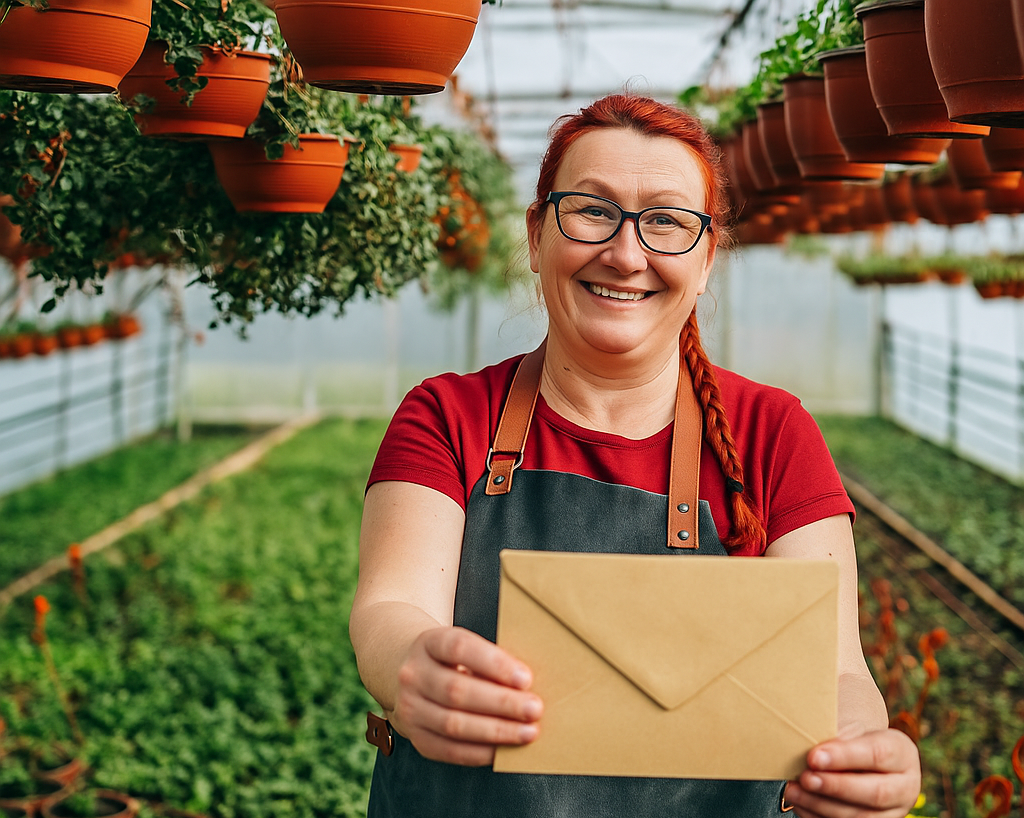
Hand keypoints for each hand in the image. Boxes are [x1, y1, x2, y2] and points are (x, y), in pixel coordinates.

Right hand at [389, 626, 543, 766]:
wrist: (406, 671)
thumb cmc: (451, 659)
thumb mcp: (463, 646)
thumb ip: (490, 660)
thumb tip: (528, 686)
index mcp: (429, 642)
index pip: (459, 648)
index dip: (493, 663)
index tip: (525, 678)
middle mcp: (413, 674)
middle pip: (457, 690)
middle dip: (501, 703)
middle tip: (534, 709)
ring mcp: (409, 707)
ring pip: (453, 723)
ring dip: (495, 731)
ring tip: (527, 732)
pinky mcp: (414, 735)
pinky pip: (447, 750)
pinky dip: (478, 752)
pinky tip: (503, 750)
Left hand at [783, 724, 921, 817]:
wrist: (864, 761)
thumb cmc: (854, 740)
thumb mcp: (853, 730)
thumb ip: (839, 735)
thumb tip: (811, 741)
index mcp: (902, 753)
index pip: (878, 754)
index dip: (845, 756)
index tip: (814, 756)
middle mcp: (904, 787)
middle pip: (876, 792)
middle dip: (836, 787)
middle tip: (805, 777)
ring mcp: (893, 812)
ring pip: (862, 816)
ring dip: (822, 805)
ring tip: (795, 791)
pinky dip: (818, 817)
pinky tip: (800, 803)